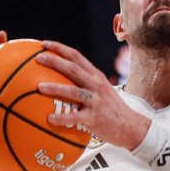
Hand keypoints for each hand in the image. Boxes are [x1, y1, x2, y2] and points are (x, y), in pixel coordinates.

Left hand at [35, 40, 150, 150]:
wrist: (131, 126)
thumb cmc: (110, 109)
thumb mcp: (101, 91)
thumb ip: (84, 84)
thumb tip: (57, 81)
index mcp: (96, 76)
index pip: (77, 56)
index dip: (60, 49)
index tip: (44, 44)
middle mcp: (97, 85)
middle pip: (73, 69)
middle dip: (55, 61)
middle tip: (38, 58)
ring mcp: (97, 101)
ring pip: (74, 91)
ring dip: (55, 88)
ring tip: (39, 87)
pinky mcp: (95, 117)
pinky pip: (76, 116)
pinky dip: (62, 117)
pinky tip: (49, 118)